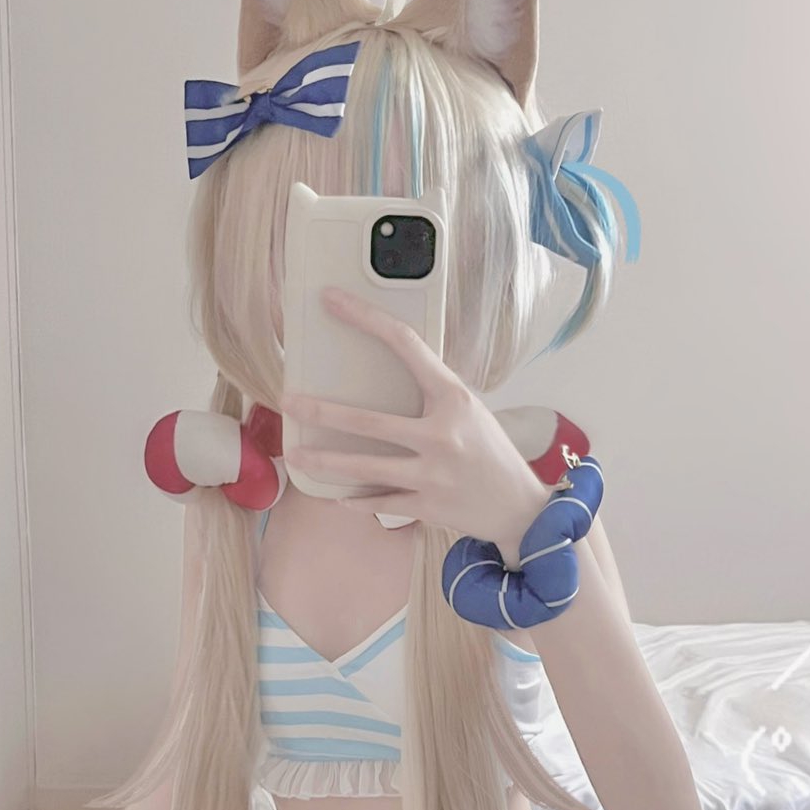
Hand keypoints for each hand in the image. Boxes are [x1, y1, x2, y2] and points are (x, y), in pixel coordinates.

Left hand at [282, 289, 550, 559]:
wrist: (521, 507)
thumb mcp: (469, 410)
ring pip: (365, 468)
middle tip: (288, 402)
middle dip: (322, 413)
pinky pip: (379, 503)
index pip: (405, 345)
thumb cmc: (490, 450)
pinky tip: (335, 496)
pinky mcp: (428, 507)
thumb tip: (381, 375)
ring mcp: (433, 474)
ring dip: (325, 462)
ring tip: (296, 455)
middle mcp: (442, 434)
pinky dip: (355, 500)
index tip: (333, 301)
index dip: (365, 319)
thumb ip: (431, 395)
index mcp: (453, 397)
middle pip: (369, 422)